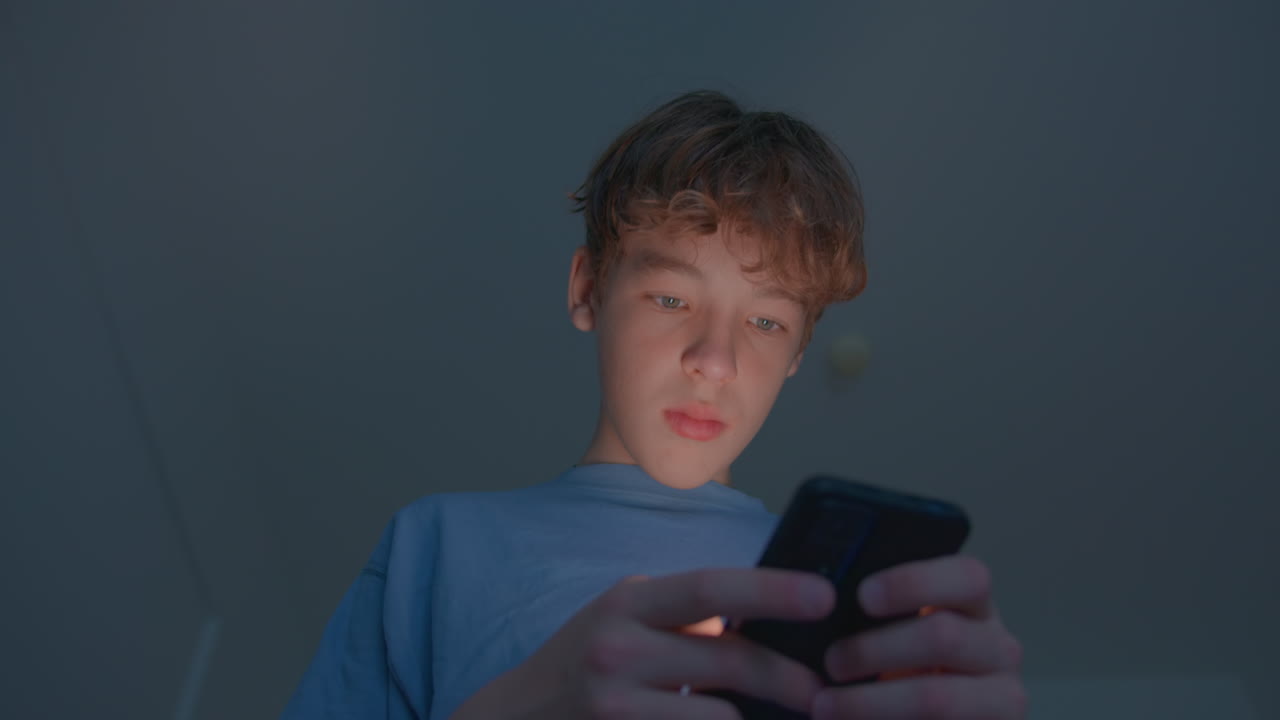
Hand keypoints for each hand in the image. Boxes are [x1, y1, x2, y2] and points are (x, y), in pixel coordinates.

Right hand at [450, 568, 836, 718]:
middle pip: (728, 660)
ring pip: (720, 717)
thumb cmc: (588, 661)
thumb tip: (773, 614)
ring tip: (783, 718)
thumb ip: (687, 616)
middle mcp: (618, 647)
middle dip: (789, 677)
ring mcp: (615, 703)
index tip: (825, 595)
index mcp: (630, 602)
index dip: (772, 589)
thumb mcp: (628, 619)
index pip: (710, 586)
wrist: (518, 718)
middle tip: (825, 692)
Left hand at [814, 555, 1026, 718]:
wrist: (928, 719)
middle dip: (875, 649)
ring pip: (935, 698)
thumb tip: (827, 606)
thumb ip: (876, 617)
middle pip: (942, 637)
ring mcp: (1003, 698)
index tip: (863, 596)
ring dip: (870, 703)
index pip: (965, 578)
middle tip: (831, 662)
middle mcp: (999, 647)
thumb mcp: (898, 633)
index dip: (913, 583)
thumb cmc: (903, 667)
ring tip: (824, 706)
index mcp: (975, 605)